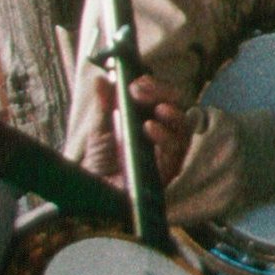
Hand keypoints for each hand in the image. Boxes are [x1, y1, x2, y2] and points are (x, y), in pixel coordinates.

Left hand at [85, 73, 194, 189]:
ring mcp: (169, 153)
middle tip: (141, 88)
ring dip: (171, 113)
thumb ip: (104, 105)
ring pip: (183, 128)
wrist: (92, 194)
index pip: (164, 99)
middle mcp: (165, 136)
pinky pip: (175, 151)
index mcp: (152, 122)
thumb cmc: (100, 164)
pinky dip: (165, 136)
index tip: (137, 81)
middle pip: (178, 108)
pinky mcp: (169, 171)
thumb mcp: (100, 129)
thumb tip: (102, 79)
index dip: (156, 87)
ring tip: (155, 107)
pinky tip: (150, 127)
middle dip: (164, 94)